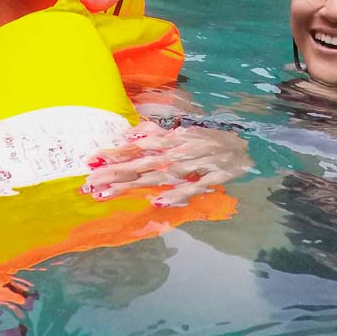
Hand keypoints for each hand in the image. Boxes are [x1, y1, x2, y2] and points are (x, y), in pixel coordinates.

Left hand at [82, 120, 251, 206]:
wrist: (246, 146)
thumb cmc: (209, 142)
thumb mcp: (181, 134)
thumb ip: (155, 135)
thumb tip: (128, 138)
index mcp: (171, 140)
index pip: (137, 146)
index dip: (114, 153)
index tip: (90, 159)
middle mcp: (179, 150)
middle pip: (142, 162)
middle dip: (115, 171)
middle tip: (90, 180)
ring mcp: (196, 164)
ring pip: (160, 175)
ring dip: (134, 184)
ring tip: (108, 192)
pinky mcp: (212, 177)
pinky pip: (192, 187)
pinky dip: (175, 194)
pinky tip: (157, 201)